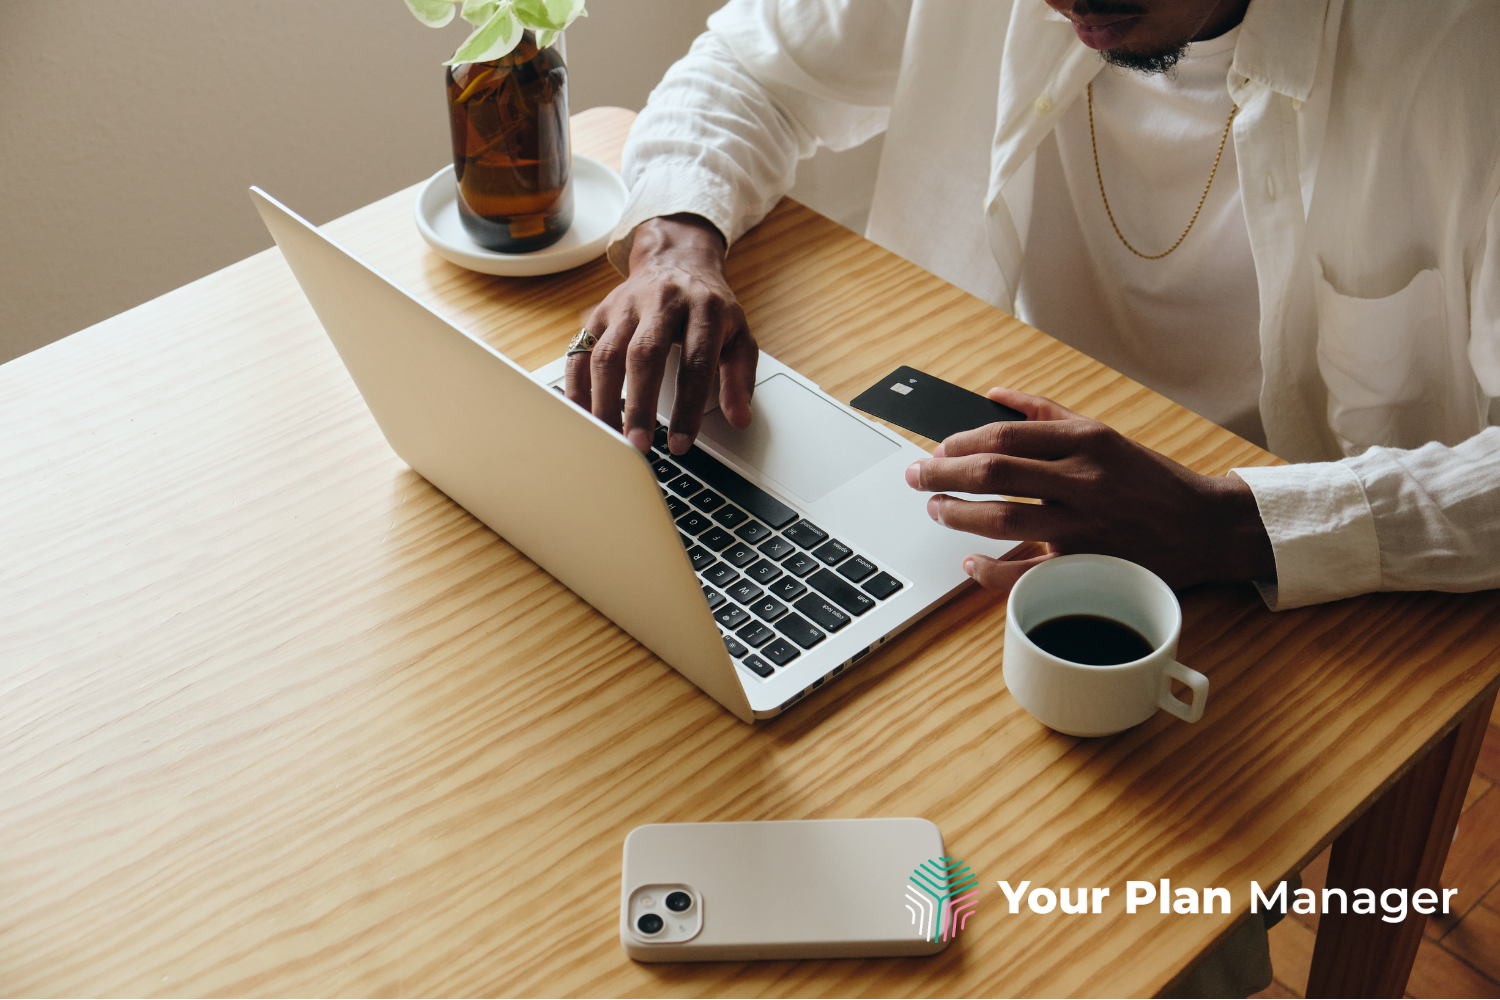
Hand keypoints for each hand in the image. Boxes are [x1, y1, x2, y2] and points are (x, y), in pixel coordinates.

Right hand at [565, 214, 756, 454]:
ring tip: (609, 436)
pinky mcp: (600, 313)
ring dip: (605, 399)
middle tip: (638, 445)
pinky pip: (581, 350)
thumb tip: (739, 419)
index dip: (687, 407)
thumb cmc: (709, 306)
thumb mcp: (739, 335)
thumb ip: (739, 378)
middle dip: (639, 405)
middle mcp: (662, 302)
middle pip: (644, 355)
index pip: (695, 364)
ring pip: (607, 353)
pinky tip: (581, 413)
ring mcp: (626, 306)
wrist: (677, 259)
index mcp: (702, 309)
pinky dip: (577, 384)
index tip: (680, 444)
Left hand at [903, 387, 1274, 594]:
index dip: (961, 442)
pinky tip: (971, 561)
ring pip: (1004, 518)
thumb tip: (994, 394)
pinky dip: (991, 569)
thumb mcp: (1103, 432)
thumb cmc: (1150, 480)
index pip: (1006, 435)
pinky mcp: (1088, 565)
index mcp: (1087, 441)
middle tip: (917, 477)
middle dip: (943, 473)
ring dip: (958, 514)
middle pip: (995, 472)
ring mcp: (1086, 525)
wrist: (1206, 527)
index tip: (938, 448)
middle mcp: (1085, 479)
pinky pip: (1027, 572)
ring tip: (936, 510)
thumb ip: (1046, 413)